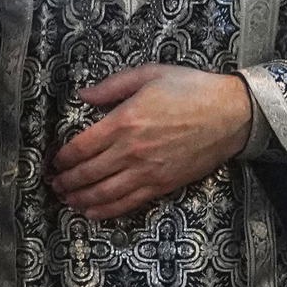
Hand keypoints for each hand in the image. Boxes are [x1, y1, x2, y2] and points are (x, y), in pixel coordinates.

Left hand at [48, 65, 252, 220]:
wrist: (232, 114)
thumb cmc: (192, 90)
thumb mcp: (149, 74)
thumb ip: (112, 86)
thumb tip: (82, 95)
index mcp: (124, 121)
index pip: (81, 146)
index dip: (63, 157)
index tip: (54, 161)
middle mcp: (131, 150)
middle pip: (87, 173)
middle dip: (66, 181)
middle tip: (54, 183)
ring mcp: (147, 171)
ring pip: (103, 192)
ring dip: (80, 198)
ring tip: (67, 199)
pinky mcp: (162, 185)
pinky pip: (127, 202)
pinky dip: (106, 210)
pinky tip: (91, 212)